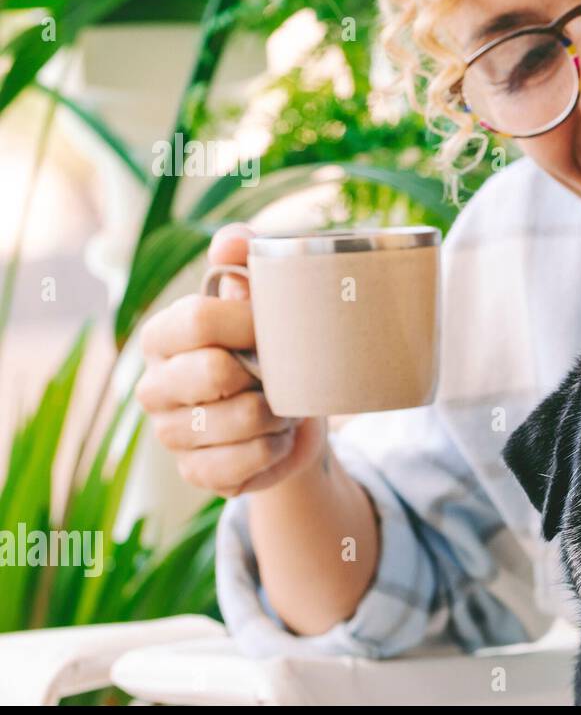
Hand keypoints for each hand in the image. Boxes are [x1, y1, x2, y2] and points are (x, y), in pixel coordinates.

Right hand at [135, 223, 327, 496]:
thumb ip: (245, 264)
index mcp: (163, 335)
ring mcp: (169, 434)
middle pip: (214, 372)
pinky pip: (244, 462)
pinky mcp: (195, 473)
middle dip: (265, 374)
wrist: (293, 417)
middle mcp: (153, 385)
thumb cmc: (272, 349)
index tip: (275, 328)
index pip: (199, 319)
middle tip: (280, 373)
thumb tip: (231, 241)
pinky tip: (275, 436)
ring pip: (237, 420)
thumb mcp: (264, 301)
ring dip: (276, 413)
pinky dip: (274, 448)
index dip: (249, 323)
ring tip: (282, 404)